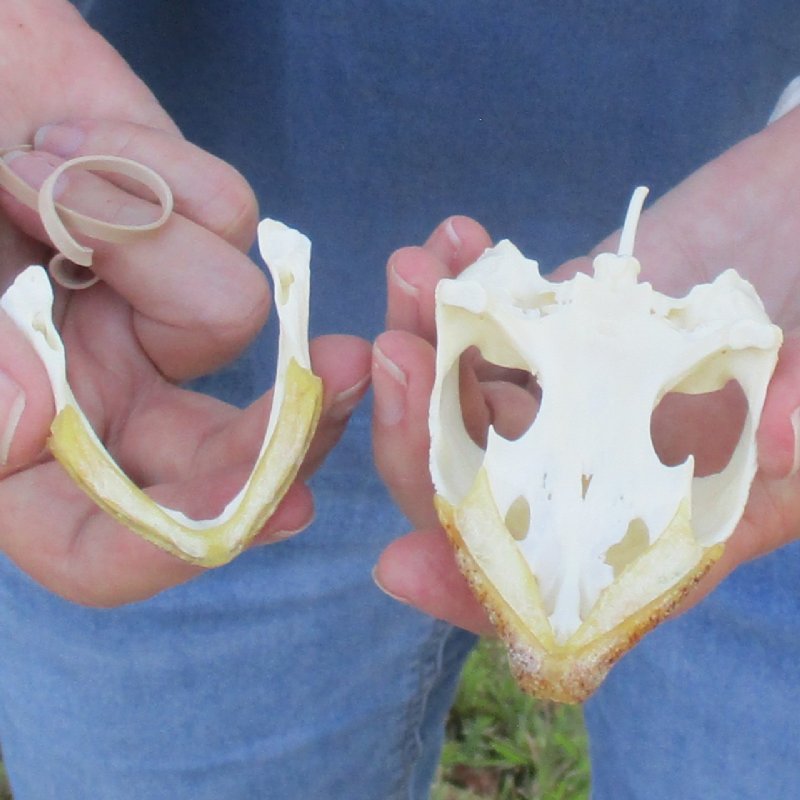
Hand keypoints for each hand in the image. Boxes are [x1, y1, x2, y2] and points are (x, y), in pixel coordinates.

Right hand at [0, 2, 370, 604]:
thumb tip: (26, 428)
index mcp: (23, 453)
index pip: (103, 550)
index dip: (179, 545)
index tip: (280, 509)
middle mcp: (101, 403)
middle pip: (225, 462)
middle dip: (282, 423)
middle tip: (342, 370)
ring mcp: (155, 325)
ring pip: (231, 313)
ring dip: (135, 230)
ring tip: (38, 172)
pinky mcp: (198, 244)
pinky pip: (229, 218)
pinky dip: (154, 167)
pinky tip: (80, 147)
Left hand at [372, 106, 799, 634]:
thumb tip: (785, 439)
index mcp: (664, 516)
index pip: (560, 586)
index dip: (477, 591)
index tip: (398, 566)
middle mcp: (599, 469)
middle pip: (479, 493)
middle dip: (416, 438)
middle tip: (396, 352)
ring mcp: (568, 397)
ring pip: (464, 406)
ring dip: (420, 348)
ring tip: (410, 273)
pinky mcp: (553, 331)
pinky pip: (485, 326)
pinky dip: (458, 287)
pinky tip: (453, 242)